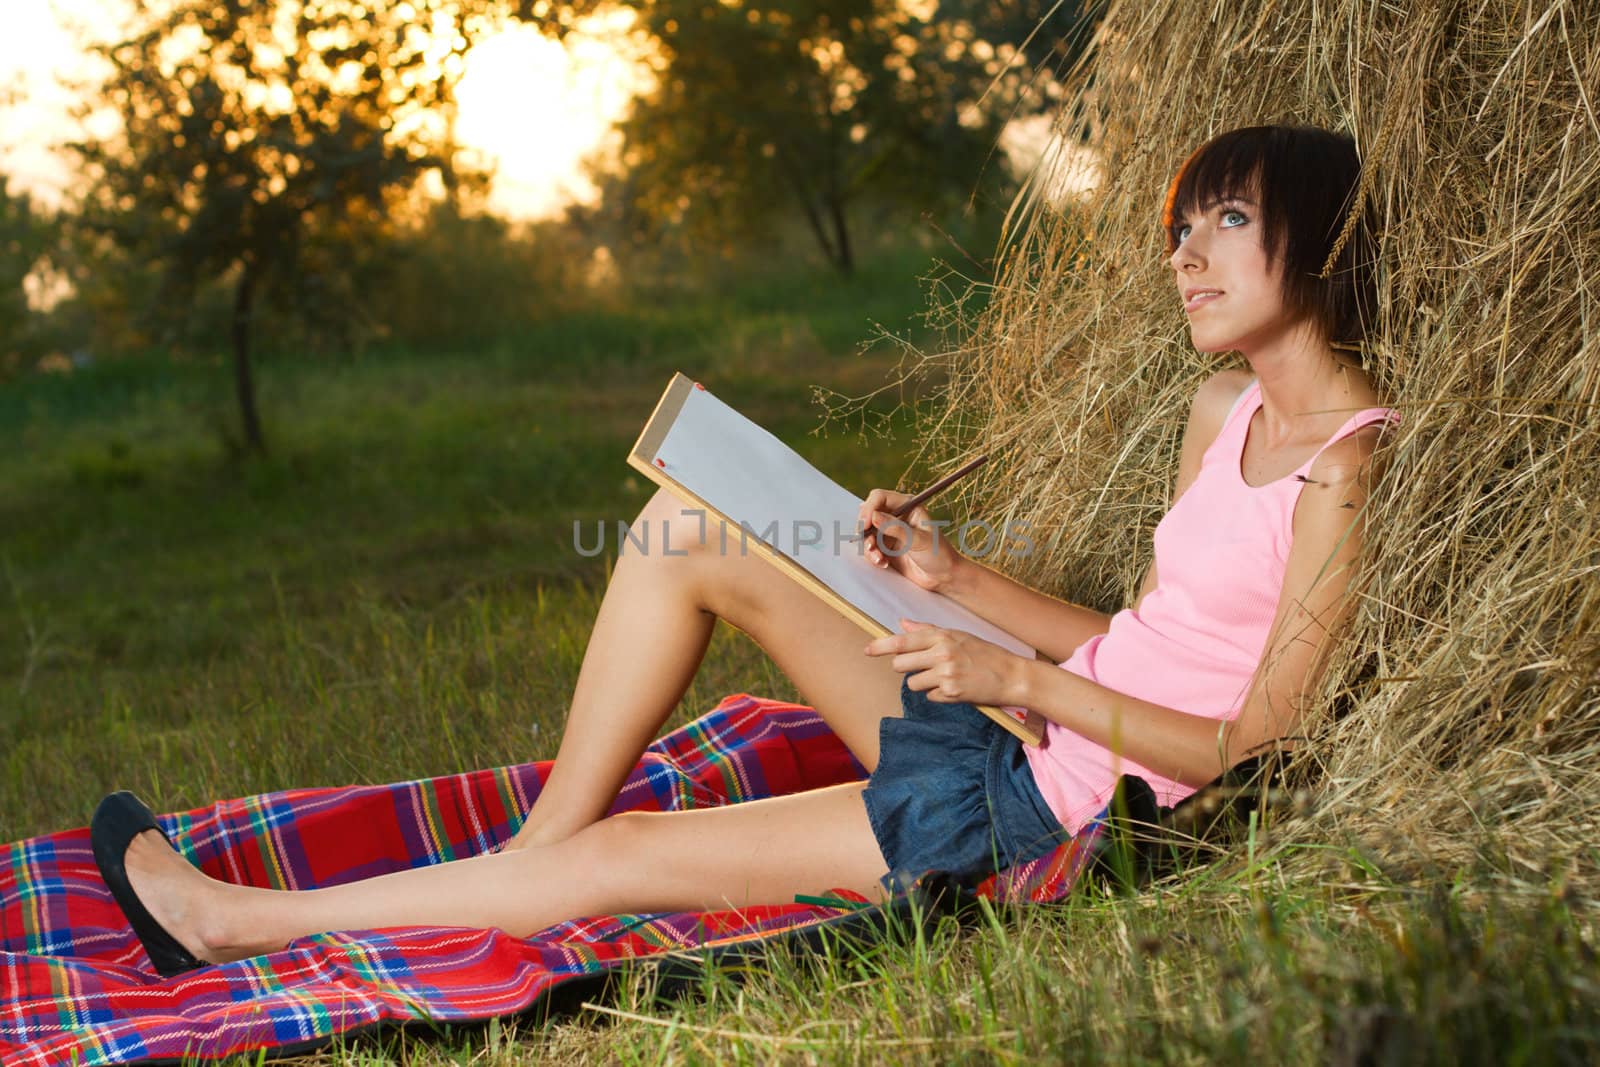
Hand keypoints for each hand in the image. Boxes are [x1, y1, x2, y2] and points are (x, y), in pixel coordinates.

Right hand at [856, 489, 963, 592]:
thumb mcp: (918, 540)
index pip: (880, 497)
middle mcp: (896, 516)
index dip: (869, 508)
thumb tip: (874, 517)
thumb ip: (896, 528)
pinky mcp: (886, 547)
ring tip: (879, 558)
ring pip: (867, 532)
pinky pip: (870, 547)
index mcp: (908, 506)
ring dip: (868, 545)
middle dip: (865, 528)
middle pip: (868, 513)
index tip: (866, 524)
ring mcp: (890, 532)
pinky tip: (883, 563)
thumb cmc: (938, 554)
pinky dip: (872, 555)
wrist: (943, 576)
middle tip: (869, 543)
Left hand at [865, 619, 1026, 704]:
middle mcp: (941, 654)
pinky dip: (938, 695)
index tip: (867, 650)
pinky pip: (929, 696)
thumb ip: (928, 631)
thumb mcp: (958, 636)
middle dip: (905, 668)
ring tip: (944, 677)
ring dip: (923, 683)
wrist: (1012, 675)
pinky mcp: (951, 694)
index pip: (902, 641)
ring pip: (912, 683)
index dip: (881, 646)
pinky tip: (955, 688)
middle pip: (900, 665)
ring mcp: (945, 674)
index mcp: (942, 636)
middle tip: (921, 667)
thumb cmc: (985, 654)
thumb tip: (902, 623)